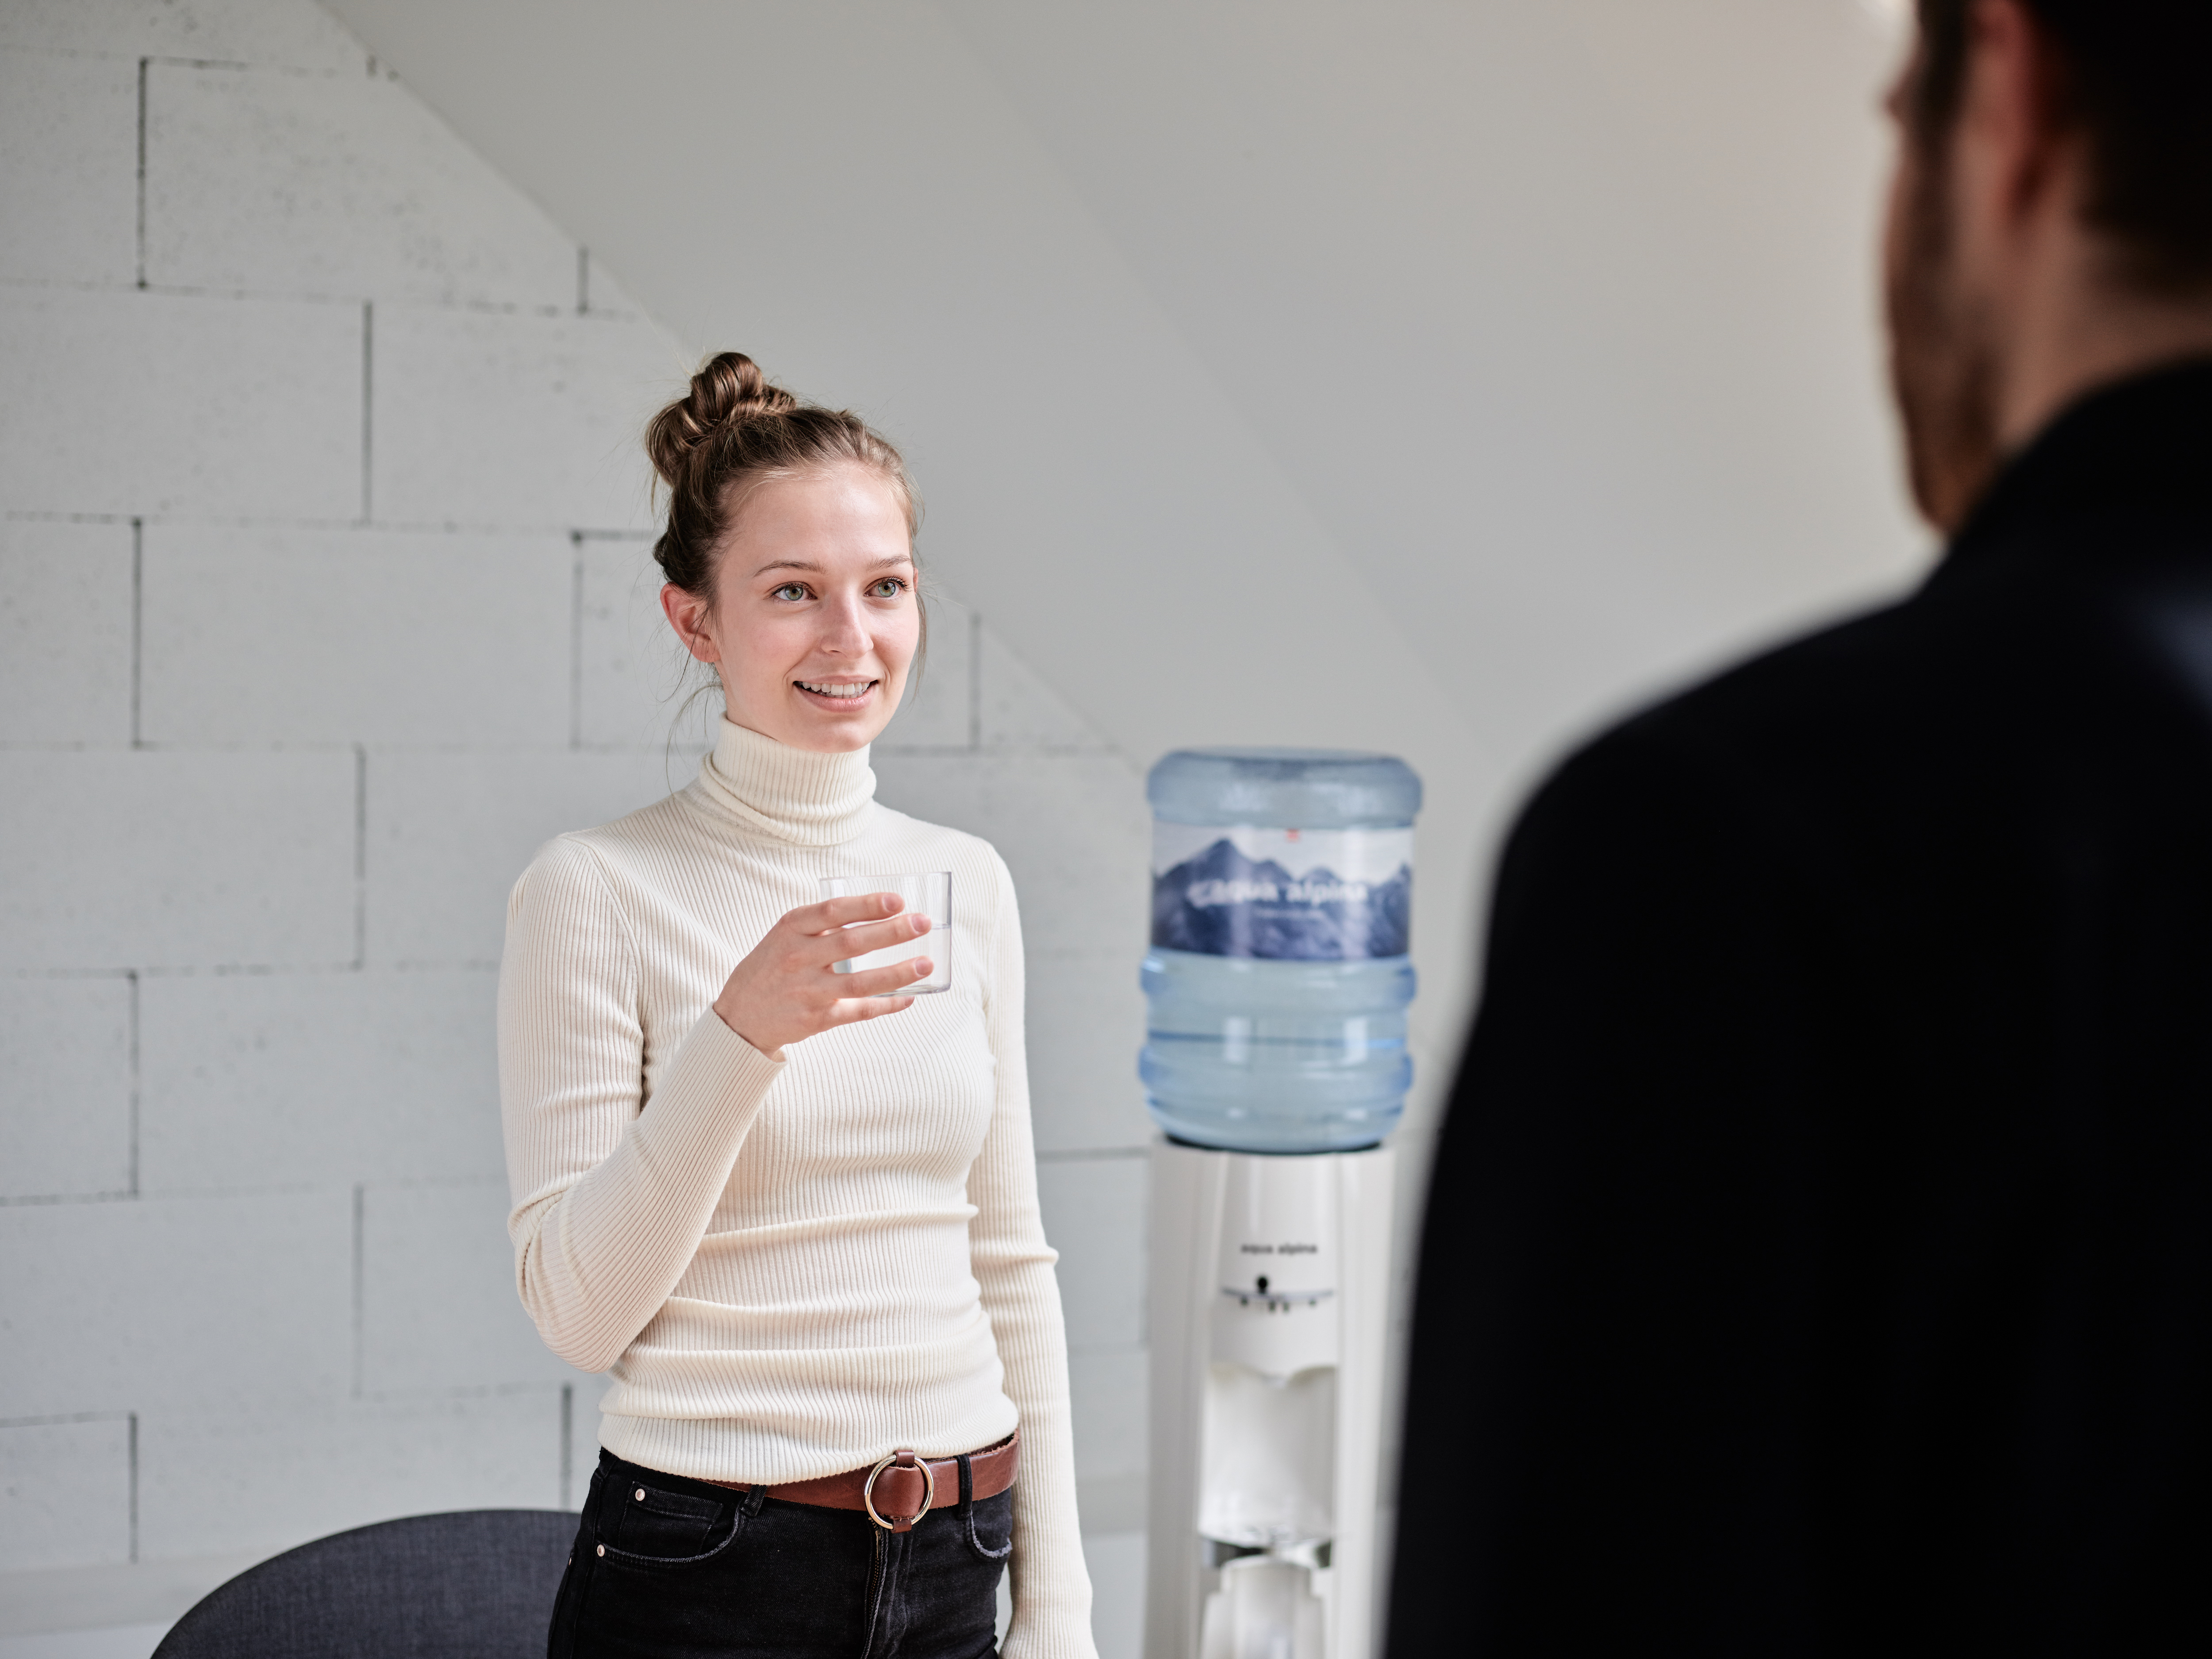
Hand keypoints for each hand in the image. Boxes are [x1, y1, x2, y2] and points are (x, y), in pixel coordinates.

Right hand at [712, 893, 932, 1055]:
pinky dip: (886, 1004)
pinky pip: (858, 1011)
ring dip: (897, 972)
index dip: (867, 905)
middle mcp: (798, 958)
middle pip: (852, 943)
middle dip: (892, 932)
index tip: (898, 900)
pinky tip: (909, 996)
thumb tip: (878, 911)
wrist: (738, 1016)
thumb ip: (821, 924)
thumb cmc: (771, 967)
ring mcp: (808, 990)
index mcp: (791, 929)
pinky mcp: (816, 1019)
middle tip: (923, 923)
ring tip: (926, 963)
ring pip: (860, 981)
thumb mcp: (785, 935)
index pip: (833, 911)